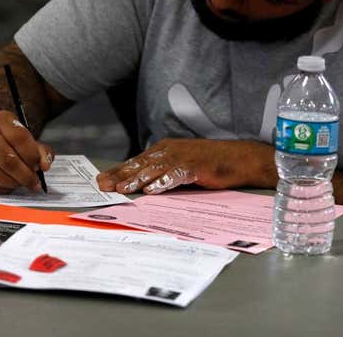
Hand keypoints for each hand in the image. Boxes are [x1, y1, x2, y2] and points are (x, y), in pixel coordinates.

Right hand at [0, 110, 54, 193]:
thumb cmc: (11, 141)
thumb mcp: (29, 139)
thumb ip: (42, 151)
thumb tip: (44, 166)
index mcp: (1, 120)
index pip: (19, 139)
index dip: (32, 156)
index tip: (41, 166)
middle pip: (9, 160)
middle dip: (26, 175)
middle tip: (35, 182)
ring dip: (16, 183)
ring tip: (23, 182)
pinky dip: (4, 188)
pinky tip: (10, 183)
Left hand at [97, 138, 270, 194]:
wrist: (240, 159)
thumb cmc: (213, 163)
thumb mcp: (183, 165)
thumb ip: (164, 172)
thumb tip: (144, 187)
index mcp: (166, 149)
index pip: (138, 161)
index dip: (119, 170)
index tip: (102, 180)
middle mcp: (171, 150)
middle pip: (140, 164)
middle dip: (120, 175)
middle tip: (103, 185)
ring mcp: (183, 158)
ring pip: (154, 169)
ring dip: (136, 180)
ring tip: (122, 190)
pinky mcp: (195, 167)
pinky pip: (175, 176)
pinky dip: (162, 183)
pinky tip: (151, 191)